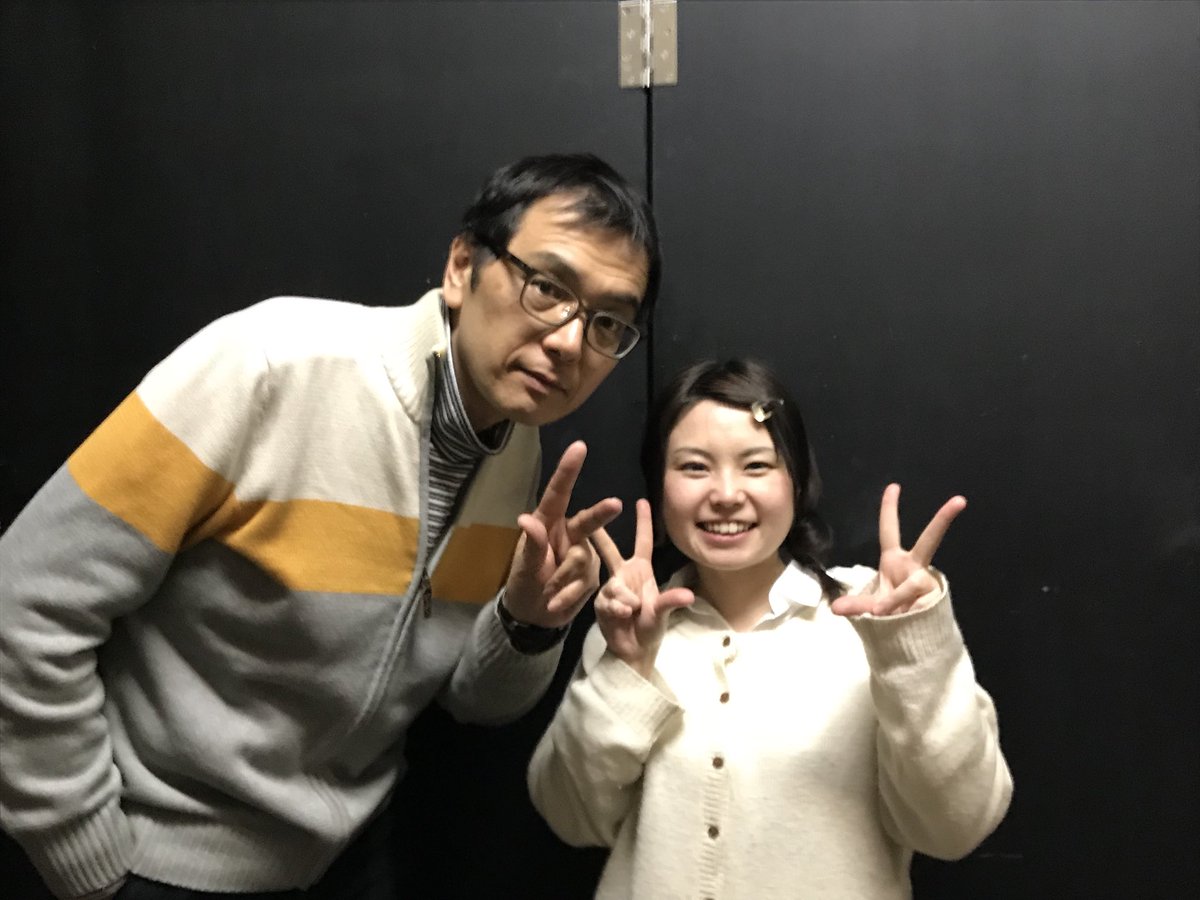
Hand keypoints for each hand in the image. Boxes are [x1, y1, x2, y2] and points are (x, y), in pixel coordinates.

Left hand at [502, 441, 621, 627]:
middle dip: (600, 514)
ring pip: (584, 560)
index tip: (579, 447)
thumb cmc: (523, 588)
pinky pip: (588, 581)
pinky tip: (558, 601)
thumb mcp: (524, 570)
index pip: (557, 494)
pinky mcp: (592, 575)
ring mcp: (583, 554)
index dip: (568, 471)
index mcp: (546, 525)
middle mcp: (567, 535)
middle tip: (616, 505)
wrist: (534, 618)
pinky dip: (571, 594)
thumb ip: (531, 545)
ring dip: (564, 581)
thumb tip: (527, 519)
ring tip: (548, 594)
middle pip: (587, 521)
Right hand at [591, 499, 694, 677]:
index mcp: (641, 570)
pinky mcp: (600, 602)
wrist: (633, 650)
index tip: (641, 500)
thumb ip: (671, 601)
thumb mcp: (663, 613)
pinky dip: (616, 609)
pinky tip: (622, 616)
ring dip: (623, 598)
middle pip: (610, 550)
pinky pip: (607, 600)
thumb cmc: (651, 628)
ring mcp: (610, 588)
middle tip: (586, 517)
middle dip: (600, 535)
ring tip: (630, 612)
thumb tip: (687, 596)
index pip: (642, 541)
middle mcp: (623, 574)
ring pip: (613, 584)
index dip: (643, 521)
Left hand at [831, 483, 965, 616]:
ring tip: (881, 613)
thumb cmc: (889, 612)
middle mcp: (914, 567)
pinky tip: (904, 619)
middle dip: (943, 519)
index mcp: (895, 560)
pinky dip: (902, 614)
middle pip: (930, 540)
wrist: (910, 635)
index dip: (889, 509)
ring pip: (911, 585)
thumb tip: (836, 608)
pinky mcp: (935, 599)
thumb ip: (855, 604)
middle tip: (959, 500)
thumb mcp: (869, 605)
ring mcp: (927, 582)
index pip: (889, 530)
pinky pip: (915, 604)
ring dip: (893, 600)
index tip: (893, 486)